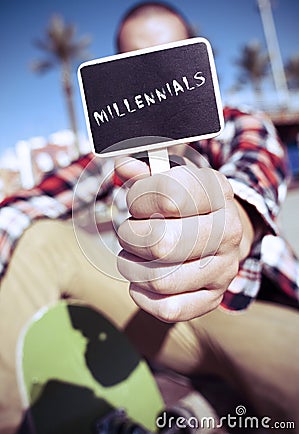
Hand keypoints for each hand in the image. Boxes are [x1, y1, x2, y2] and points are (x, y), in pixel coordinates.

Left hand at [115, 156, 252, 321]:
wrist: (219, 234)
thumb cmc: (185, 204)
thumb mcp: (170, 178)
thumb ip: (143, 172)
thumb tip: (122, 167)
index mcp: (217, 192)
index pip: (168, 196)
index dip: (139, 198)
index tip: (136, 201)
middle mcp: (228, 230)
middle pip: (160, 243)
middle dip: (130, 237)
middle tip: (130, 232)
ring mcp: (224, 268)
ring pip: (159, 279)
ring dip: (132, 267)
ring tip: (134, 256)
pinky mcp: (213, 298)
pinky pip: (169, 309)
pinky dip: (143, 296)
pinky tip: (141, 282)